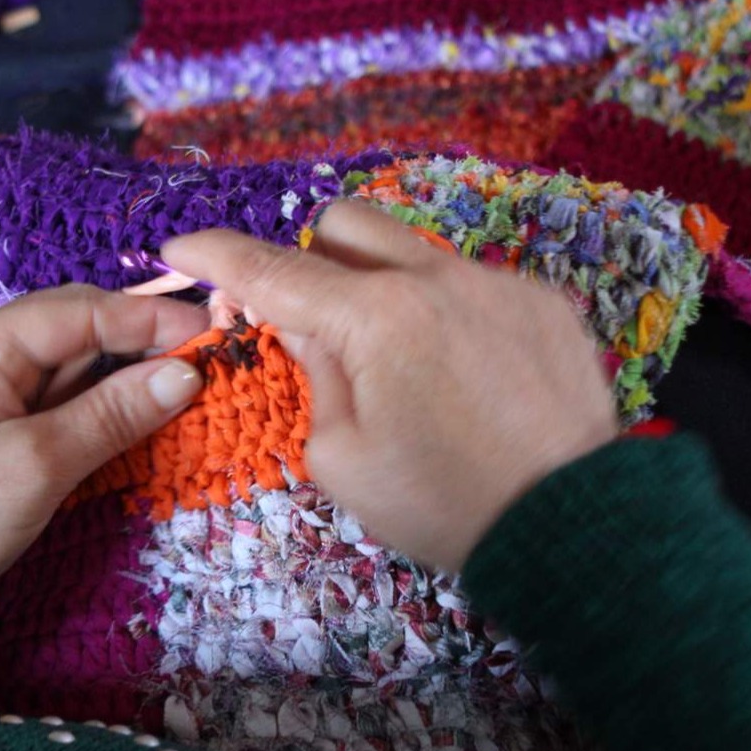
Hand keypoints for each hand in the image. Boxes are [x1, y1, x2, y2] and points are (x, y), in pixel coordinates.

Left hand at [0, 285, 207, 615]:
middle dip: (141, 345)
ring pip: (72, 358)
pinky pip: (55, 387)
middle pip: (78, 327)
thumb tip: (187, 374)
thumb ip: (115, 413)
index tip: (212, 335)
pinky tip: (139, 409)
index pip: (80, 311)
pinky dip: (97, 399)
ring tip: (186, 388)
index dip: (151, 320)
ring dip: (124, 374)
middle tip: (209, 364)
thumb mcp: (40, 465)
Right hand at [163, 202, 617, 570]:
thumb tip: (310, 328)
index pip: (274, 270)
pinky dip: (446, 315)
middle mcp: (436, 279)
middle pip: (345, 224)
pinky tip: (465, 380)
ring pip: (413, 250)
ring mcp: (497, 283)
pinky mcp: (543, 302)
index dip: (216, 255)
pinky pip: (473, 284)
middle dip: (311, 258)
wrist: (570, 526)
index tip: (180, 247)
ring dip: (383, 286)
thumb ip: (316, 376)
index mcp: (375, 318)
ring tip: (404, 365)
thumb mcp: (343, 458)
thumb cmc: (444, 505)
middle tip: (315, 322)